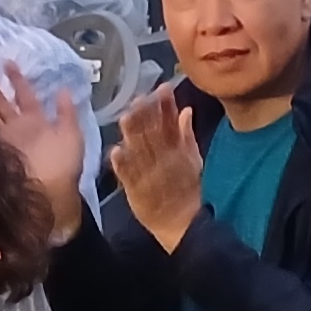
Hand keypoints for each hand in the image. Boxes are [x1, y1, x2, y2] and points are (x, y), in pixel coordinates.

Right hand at [0, 66, 87, 233]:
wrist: (47, 194)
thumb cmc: (63, 165)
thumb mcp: (72, 135)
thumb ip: (66, 112)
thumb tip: (62, 89)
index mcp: (37, 123)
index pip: (24, 95)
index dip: (17, 79)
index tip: (7, 63)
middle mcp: (17, 129)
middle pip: (0, 103)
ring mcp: (2, 139)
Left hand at [106, 90, 206, 251]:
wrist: (181, 221)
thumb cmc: (187, 187)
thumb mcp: (194, 159)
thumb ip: (187, 134)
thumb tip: (185, 110)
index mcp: (177, 150)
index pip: (170, 123)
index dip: (165, 105)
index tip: (162, 89)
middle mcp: (163, 159)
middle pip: (152, 133)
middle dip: (145, 114)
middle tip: (138, 98)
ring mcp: (148, 174)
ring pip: (139, 151)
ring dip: (132, 135)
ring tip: (125, 117)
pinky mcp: (135, 189)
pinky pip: (127, 175)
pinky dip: (122, 164)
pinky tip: (116, 151)